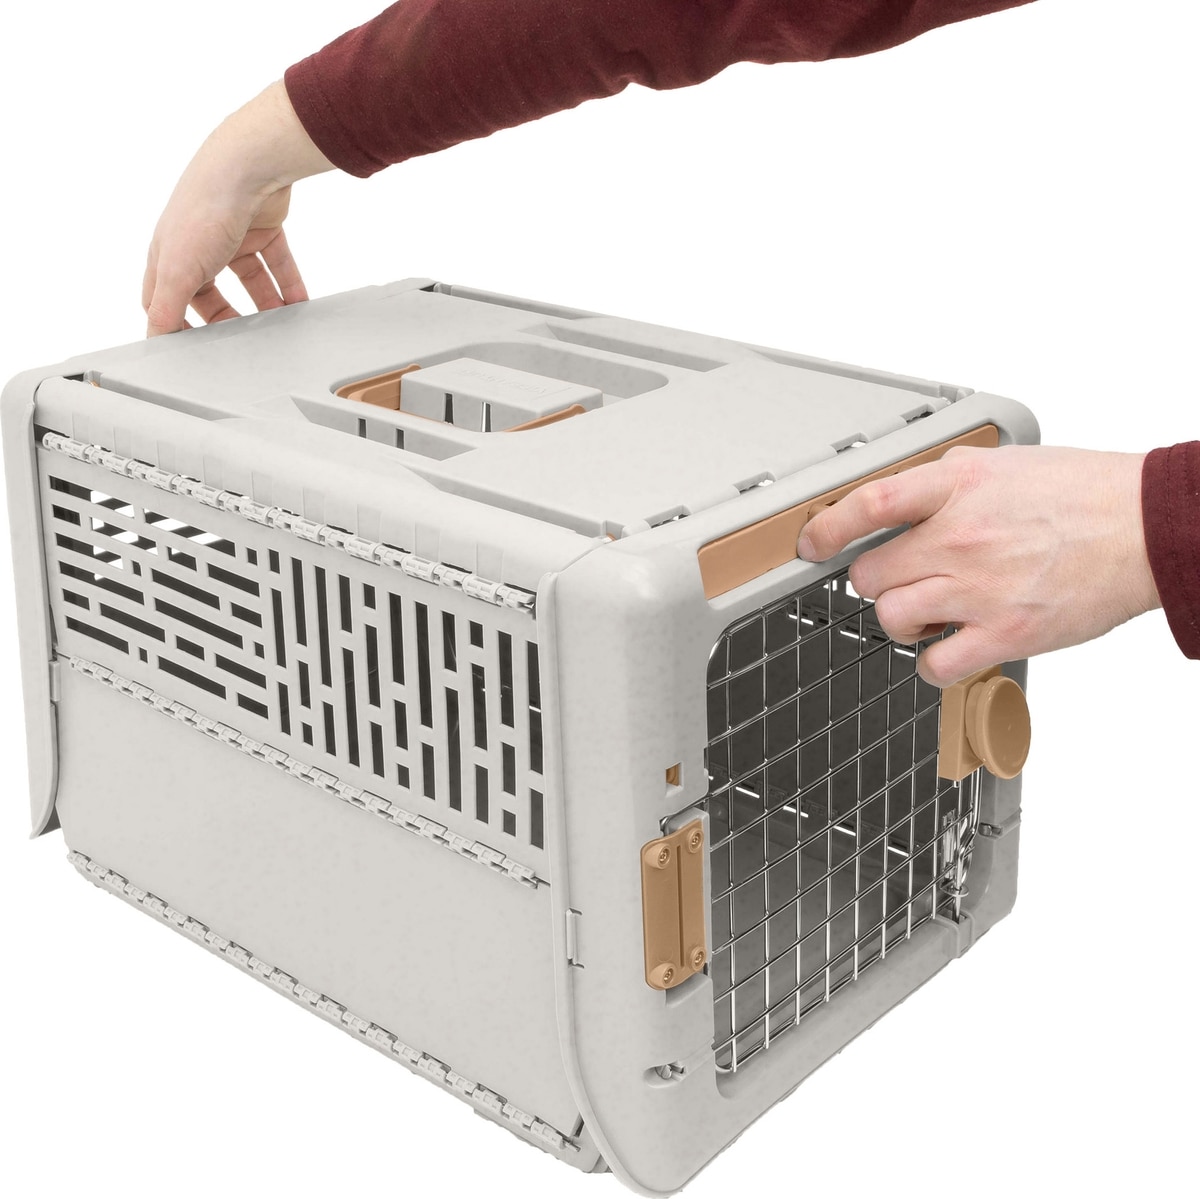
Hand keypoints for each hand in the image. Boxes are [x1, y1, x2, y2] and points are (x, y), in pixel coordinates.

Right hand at [143, 81, 333, 336]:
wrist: (247, 167)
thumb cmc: (202, 210)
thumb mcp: (178, 271)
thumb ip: (167, 309)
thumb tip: (154, 339)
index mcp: (169, 255)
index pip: (165, 299)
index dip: (175, 325)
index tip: (191, 352)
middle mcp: (198, 245)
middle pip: (210, 294)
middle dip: (225, 320)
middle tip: (241, 345)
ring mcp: (232, 237)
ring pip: (249, 281)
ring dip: (264, 306)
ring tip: (277, 329)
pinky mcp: (264, 229)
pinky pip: (278, 265)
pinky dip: (289, 284)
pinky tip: (299, 306)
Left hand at [796, 445, 1160, 685]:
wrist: (1147, 528)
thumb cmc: (1081, 494)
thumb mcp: (1001, 465)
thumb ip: (944, 482)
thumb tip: (900, 500)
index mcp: (957, 487)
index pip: (868, 503)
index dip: (827, 527)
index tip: (811, 542)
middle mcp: (960, 537)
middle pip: (869, 574)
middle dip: (876, 579)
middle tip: (899, 578)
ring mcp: (980, 589)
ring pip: (892, 618)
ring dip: (901, 618)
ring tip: (929, 608)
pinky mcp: (1005, 633)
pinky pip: (935, 665)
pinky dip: (933, 663)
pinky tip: (949, 645)